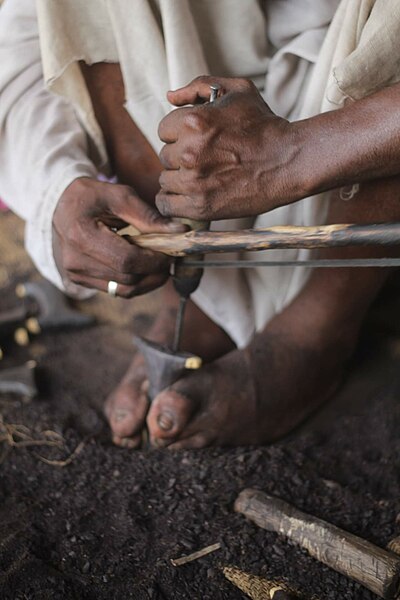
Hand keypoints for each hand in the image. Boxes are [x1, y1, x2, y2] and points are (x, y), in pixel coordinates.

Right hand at [53, 177, 184, 296]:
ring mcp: (76, 275)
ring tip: (159, 263)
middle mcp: (75, 261)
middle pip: (128, 278)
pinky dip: (136, 283)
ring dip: (149, 280)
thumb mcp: (120, 196)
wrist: (61, 206)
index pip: (126, 260)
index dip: (154, 260)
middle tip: (170, 256)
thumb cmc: (91, 196)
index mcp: (81, 236)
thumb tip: (179, 231)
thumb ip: (148, 216)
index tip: (171, 252)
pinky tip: (144, 267)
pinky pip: (117, 291)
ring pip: (125, 290)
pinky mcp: (81, 281)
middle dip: (155, 270)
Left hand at [157, 75, 300, 221]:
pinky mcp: (200, 206)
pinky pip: (167, 205)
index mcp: (194, 122)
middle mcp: (190, 152)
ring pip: (166, 180)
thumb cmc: (263, 125)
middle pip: (165, 156)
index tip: (198, 140)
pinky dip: (174, 201)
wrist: (288, 162)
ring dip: (179, 179)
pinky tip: (190, 195)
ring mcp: (194, 182)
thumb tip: (170, 96)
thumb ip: (199, 85)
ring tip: (203, 177)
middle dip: (181, 156)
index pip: (164, 130)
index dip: (180, 134)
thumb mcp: (237, 91)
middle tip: (206, 159)